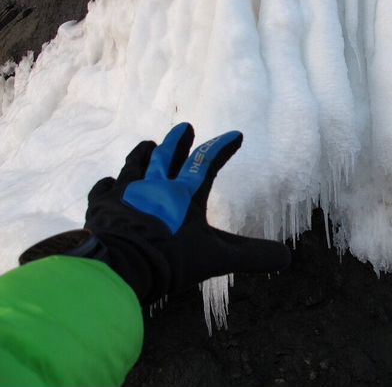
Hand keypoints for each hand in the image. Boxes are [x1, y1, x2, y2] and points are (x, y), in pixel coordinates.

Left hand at [83, 122, 290, 302]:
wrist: (121, 267)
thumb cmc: (171, 260)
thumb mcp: (216, 259)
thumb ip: (251, 257)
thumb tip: (287, 257)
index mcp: (184, 195)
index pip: (207, 162)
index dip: (223, 147)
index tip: (236, 135)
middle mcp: (155, 186)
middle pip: (167, 155)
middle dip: (179, 140)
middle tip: (185, 127)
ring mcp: (125, 193)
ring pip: (135, 163)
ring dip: (144, 153)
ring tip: (148, 145)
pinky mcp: (101, 206)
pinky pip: (103, 188)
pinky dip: (108, 185)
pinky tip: (109, 184)